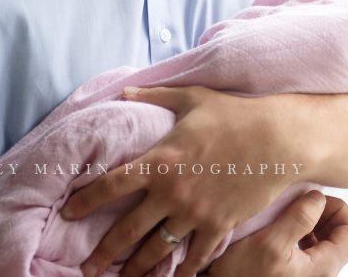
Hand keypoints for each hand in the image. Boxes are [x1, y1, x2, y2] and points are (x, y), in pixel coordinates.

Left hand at [60, 85, 309, 276]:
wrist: (278, 139)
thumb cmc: (235, 114)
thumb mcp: (193, 98)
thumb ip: (155, 94)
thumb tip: (125, 89)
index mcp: (160, 160)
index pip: (111, 185)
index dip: (86, 201)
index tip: (69, 212)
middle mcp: (171, 191)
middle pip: (127, 230)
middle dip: (104, 253)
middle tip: (87, 268)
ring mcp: (195, 213)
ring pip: (157, 249)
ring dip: (137, 267)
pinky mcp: (219, 225)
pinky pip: (196, 256)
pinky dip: (184, 271)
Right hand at [207, 190, 347, 276]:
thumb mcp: (269, 243)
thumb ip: (299, 217)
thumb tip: (317, 196)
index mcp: (324, 267)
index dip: (338, 208)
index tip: (313, 200)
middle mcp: (320, 272)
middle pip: (339, 232)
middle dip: (321, 212)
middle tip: (297, 204)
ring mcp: (306, 272)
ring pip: (321, 238)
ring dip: (305, 220)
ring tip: (283, 214)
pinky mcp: (290, 271)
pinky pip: (303, 245)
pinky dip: (293, 231)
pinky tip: (274, 228)